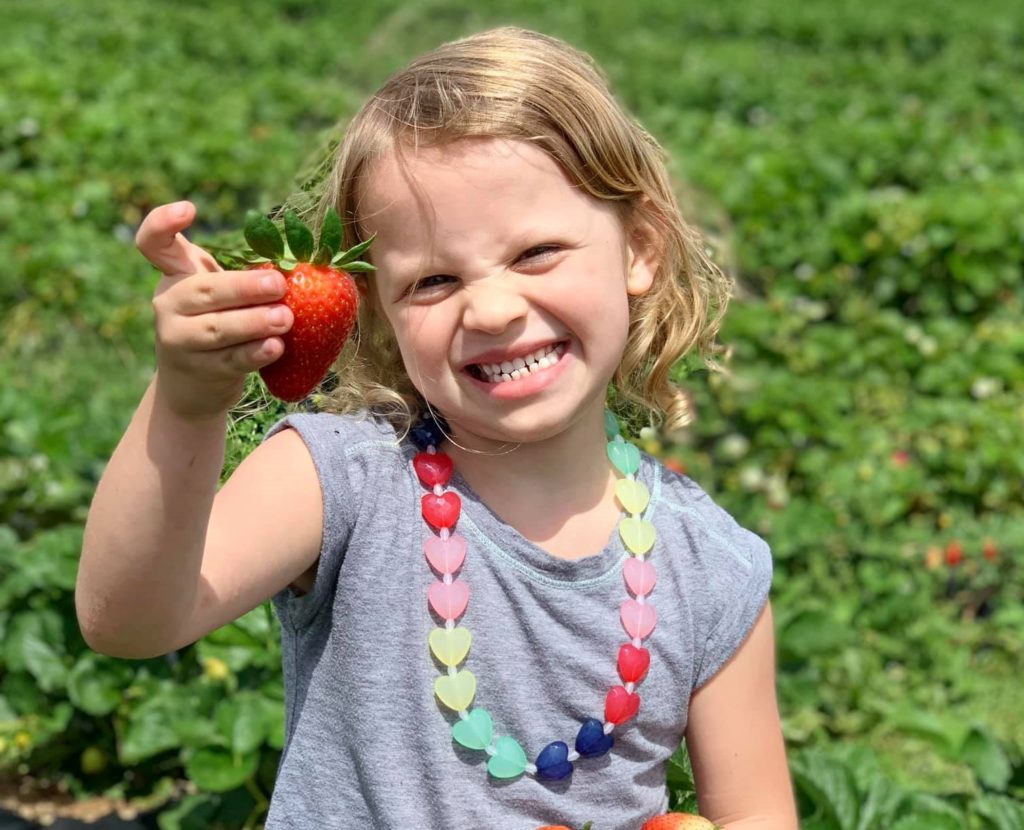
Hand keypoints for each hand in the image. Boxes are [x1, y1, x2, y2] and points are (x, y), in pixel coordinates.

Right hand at [136, 201, 293, 419]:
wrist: (192, 385)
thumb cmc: (218, 323)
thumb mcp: (221, 294)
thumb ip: (243, 275)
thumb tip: (299, 265)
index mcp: (175, 275)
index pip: (153, 243)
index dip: (162, 222)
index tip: (189, 208)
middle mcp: (169, 304)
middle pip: (204, 291)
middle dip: (244, 287)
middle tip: (280, 284)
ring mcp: (178, 339)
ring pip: (217, 329)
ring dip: (254, 323)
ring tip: (286, 318)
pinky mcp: (197, 370)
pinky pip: (230, 360)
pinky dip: (255, 354)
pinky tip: (277, 347)